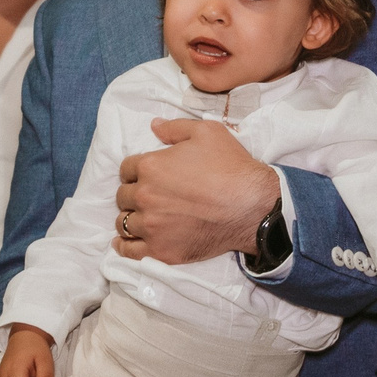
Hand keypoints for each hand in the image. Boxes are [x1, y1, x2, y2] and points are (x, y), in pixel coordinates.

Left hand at [115, 119, 281, 264]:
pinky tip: (128, 241)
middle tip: (152, 196)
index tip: (148, 176)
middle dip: (134, 194)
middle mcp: (145, 196)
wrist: (253, 207)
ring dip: (131, 218)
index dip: (137, 171)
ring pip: (123, 222)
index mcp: (150, 166)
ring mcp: (151, 226)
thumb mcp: (207, 132)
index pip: (126, 169)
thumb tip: (154, 126)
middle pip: (123, 196)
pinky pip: (129, 250)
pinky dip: (125, 245)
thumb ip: (175, 128)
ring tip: (145, 217)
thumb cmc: (231, 167)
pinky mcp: (161, 250)